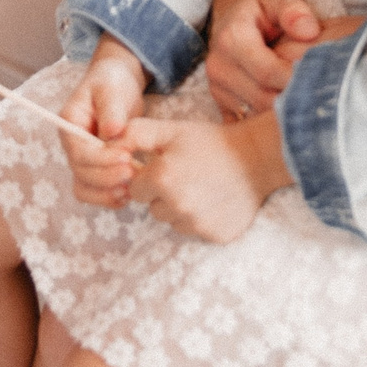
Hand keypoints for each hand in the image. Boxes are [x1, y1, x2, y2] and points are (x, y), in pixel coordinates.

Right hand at [62, 36, 150, 205]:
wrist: (117, 85)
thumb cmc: (111, 82)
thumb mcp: (112, 88)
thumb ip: (111, 109)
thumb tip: (112, 132)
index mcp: (70, 123)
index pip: (79, 151)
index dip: (101, 159)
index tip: (126, 156)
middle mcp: (72, 145)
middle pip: (81, 173)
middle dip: (106, 177)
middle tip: (133, 172)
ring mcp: (82, 159)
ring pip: (84, 187)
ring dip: (105, 193)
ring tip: (130, 189)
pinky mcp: (96, 168)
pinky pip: (95, 191)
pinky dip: (108, 197)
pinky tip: (128, 196)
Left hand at [123, 112, 290, 243]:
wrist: (258, 157)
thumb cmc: (211, 142)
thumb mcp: (171, 129)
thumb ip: (133, 134)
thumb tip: (107, 145)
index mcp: (162, 179)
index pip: (135, 189)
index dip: (149, 177)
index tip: (168, 166)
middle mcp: (177, 206)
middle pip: (153, 208)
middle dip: (164, 194)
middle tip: (188, 174)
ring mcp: (197, 224)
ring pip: (173, 221)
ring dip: (181, 208)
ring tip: (203, 186)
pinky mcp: (215, 236)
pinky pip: (196, 231)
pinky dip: (202, 218)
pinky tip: (215, 199)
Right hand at [203, 0, 320, 120]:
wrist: (232, 14)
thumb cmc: (261, 6)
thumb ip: (294, 9)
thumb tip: (309, 30)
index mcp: (231, 39)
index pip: (267, 72)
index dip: (296, 78)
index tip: (323, 78)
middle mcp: (219, 67)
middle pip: (262, 98)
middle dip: (293, 98)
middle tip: (322, 95)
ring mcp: (217, 89)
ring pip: (256, 115)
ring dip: (283, 112)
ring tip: (308, 101)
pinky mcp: (221, 105)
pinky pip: (248, 124)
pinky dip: (269, 122)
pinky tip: (288, 111)